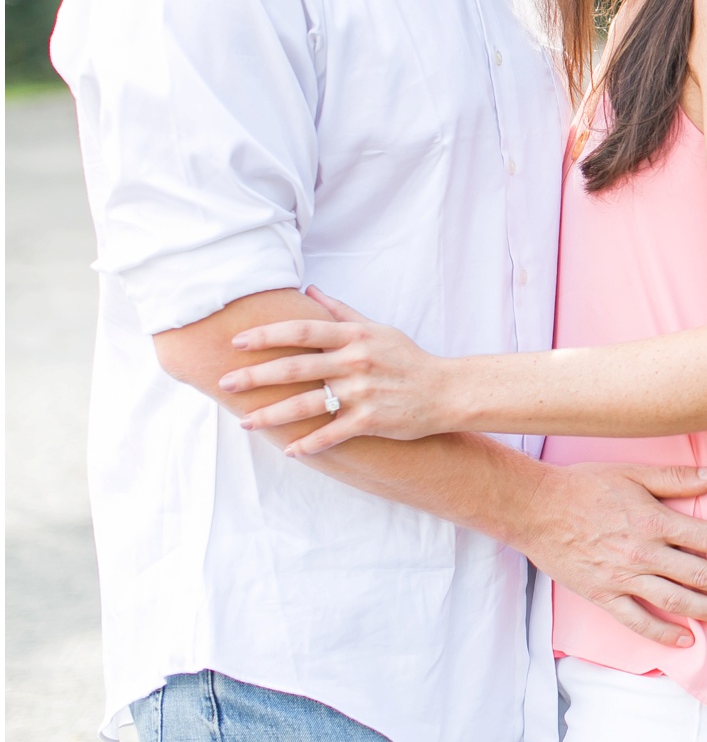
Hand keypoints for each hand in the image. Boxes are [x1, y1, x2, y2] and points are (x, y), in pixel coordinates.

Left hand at [220, 287, 457, 454]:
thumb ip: (342, 312)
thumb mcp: (379, 329)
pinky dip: (310, 444)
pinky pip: (332, 434)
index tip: (237, 342)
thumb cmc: (409, 359)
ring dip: (273, 415)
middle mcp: (356, 362)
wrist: (447, 391)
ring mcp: (363, 393)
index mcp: (355, 337)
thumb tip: (311, 290)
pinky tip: (290, 450)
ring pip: (307, 404)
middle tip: (224, 383)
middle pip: (296, 368)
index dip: (268, 336)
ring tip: (245, 422)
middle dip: (256, 376)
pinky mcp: (371, 421)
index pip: (303, 332)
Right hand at [515, 461, 706, 646]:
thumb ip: (677, 478)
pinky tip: (686, 640)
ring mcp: (622, 578)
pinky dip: (662, 632)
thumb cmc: (584, 486)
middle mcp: (642, 553)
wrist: (535, 509)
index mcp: (654, 521)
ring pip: (674, 600)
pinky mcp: (603, 595)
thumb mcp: (634, 473)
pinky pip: (637, 620)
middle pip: (699, 573)